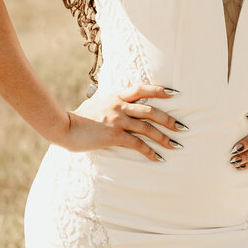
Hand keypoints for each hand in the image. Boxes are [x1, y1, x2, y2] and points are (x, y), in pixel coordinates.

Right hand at [63, 82, 185, 160]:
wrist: (64, 126)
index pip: (142, 88)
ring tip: (176, 145)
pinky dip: (149, 151)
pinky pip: (137, 143)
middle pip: (151, 110)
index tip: (175, 93)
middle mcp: (119, 105)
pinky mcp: (114, 135)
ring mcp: (117, 119)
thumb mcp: (96, 101)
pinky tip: (158, 158)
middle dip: (169, 120)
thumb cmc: (80, 116)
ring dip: (164, 137)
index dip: (160, 90)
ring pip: (148, 127)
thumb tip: (120, 99)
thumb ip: (111, 100)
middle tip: (183, 128)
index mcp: (116, 95)